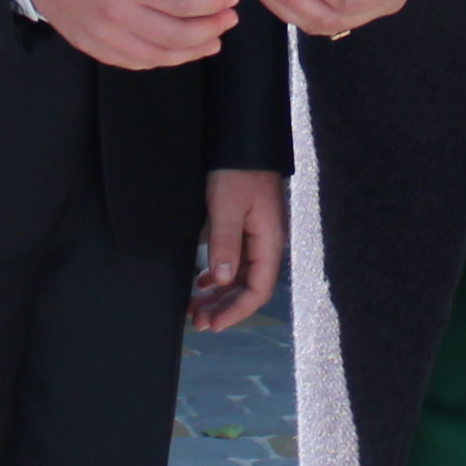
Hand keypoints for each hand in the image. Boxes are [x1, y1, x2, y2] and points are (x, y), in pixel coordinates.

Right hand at [7, 0, 244, 67]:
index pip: (183, 3)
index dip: (213, 3)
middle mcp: (112, 13)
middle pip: (175, 35)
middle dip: (210, 30)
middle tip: (228, 20)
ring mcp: (98, 32)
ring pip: (156, 55)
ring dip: (189, 51)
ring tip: (211, 40)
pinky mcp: (87, 40)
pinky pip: (130, 60)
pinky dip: (157, 59)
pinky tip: (172, 49)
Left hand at [191, 171, 288, 332]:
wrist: (242, 140)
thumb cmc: (237, 170)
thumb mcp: (226, 206)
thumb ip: (225, 244)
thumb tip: (224, 281)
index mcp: (269, 242)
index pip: (258, 291)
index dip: (236, 312)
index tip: (213, 324)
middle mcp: (267, 244)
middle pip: (249, 288)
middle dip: (224, 308)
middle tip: (198, 322)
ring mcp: (258, 237)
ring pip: (241, 277)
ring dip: (220, 295)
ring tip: (195, 307)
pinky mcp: (247, 228)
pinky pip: (236, 262)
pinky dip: (219, 276)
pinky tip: (203, 282)